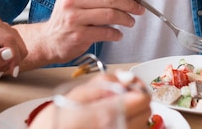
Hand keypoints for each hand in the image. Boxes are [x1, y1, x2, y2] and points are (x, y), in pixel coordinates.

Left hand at [0, 17, 27, 81]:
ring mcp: (5, 28)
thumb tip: (10, 53)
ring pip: (21, 48)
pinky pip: (21, 50)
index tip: (13, 71)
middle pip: (16, 43)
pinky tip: (2, 63)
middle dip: (10, 61)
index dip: (14, 55)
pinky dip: (14, 60)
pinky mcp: (12, 35)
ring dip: (12, 62)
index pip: (8, 39)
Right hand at [29, 73, 151, 128]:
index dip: (137, 86)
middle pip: (147, 110)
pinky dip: (129, 124)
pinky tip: (114, 121)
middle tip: (120, 95)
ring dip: (134, 113)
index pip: (143, 98)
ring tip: (115, 109)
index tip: (128, 83)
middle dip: (136, 99)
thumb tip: (123, 77)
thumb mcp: (75, 95)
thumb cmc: (54, 124)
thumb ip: (103, 84)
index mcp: (107, 115)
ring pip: (142, 123)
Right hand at [40, 0, 144, 63]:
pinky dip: (116, 33)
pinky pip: (105, 32)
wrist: (50, 39)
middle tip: (139, 8)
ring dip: (125, 18)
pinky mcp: (78, 35)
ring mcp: (73, 18)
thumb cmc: (66, 16)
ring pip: (109, 15)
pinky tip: (118, 33)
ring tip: (130, 21)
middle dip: (129, 3)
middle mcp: (70, 0)